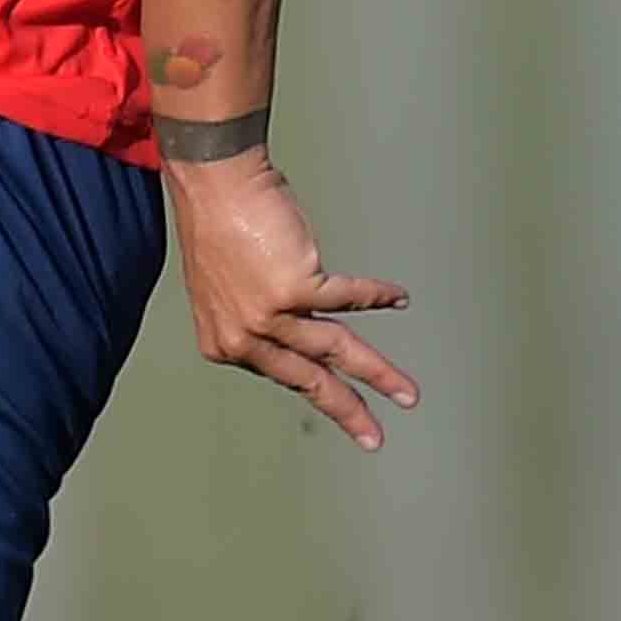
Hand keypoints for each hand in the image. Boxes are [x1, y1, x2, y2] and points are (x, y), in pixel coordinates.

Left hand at [165, 149, 417, 450]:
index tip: (342, 402)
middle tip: (373, 437)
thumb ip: (259, 320)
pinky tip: (397, 298)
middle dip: (350, 410)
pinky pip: (348, 297)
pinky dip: (376, 295)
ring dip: (379, 373)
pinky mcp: (293, 287)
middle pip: (309, 380)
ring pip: (337, 350)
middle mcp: (242, 337)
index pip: (282, 374)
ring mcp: (268, 315)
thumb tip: (300, 335)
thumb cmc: (219, 226)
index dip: (317, 383)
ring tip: (407, 393)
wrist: (213, 183)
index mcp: (224, 344)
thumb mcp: (227, 290)